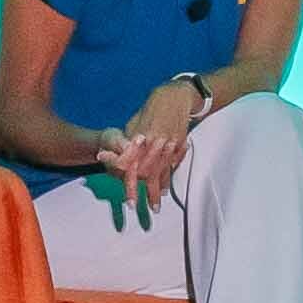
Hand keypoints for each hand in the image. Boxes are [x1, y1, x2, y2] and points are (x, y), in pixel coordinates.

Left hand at [121, 83, 203, 210]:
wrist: (177, 96)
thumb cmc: (152, 107)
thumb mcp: (136, 121)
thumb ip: (129, 140)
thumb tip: (123, 155)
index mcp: (142, 138)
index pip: (130, 165)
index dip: (128, 183)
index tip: (127, 199)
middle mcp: (156, 144)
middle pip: (146, 173)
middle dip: (141, 191)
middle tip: (135, 207)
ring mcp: (170, 146)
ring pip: (161, 172)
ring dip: (156, 190)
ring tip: (154, 206)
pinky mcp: (180, 145)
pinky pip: (173, 165)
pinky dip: (168, 177)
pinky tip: (165, 188)